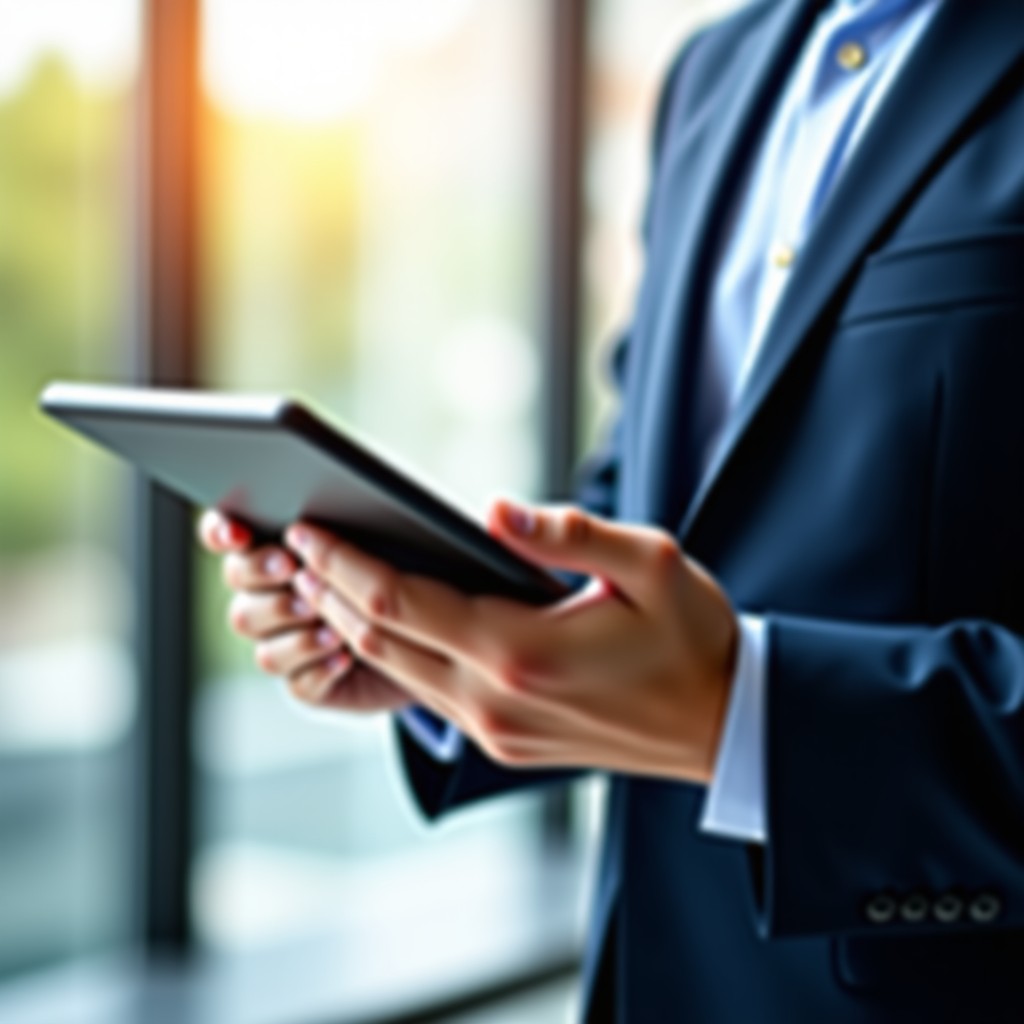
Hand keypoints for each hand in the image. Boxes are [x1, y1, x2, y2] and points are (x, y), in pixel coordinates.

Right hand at [197, 510, 413, 712]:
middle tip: (292, 568)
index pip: (226, 535)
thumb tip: (311, 528)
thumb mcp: (375, 544)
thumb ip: (335, 535)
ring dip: (295, 628)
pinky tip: (345, 657)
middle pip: (236, 582)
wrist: (428, 640)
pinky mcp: (307, 683)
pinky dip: (322, 668)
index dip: (221, 532)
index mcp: (277, 552)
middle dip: (261, 573)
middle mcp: (270, 597)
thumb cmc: (401, 579)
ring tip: (333, 624)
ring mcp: (285, 641)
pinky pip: (298, 681)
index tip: (239, 533)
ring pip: (261, 638)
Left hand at [283, 501, 738, 782]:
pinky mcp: (503, 744)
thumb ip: (568, 534)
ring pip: (396, 672)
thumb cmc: (693, 636)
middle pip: (379, 641)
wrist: (723, 725)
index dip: (344, 563)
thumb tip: (493, 511)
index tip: (308, 528)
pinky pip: (427, 695)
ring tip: (323, 577)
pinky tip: (383, 621)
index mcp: (522, 652)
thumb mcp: (650, 564)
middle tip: (294, 545)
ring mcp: (495, 731)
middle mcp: (494, 702)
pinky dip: (392, 653)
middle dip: (330, 590)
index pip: (399, 604)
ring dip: (352, 623)